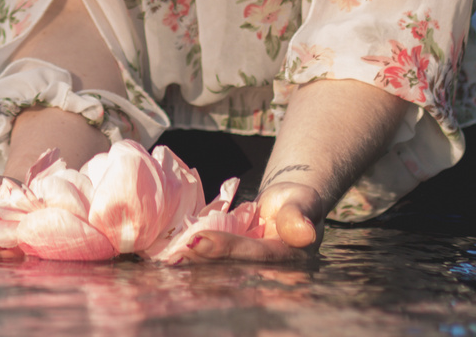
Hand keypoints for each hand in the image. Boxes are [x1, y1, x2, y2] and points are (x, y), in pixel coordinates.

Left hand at [167, 181, 324, 263]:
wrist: (287, 206)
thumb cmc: (297, 201)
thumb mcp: (303, 201)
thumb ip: (299, 215)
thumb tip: (305, 232)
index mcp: (289, 262)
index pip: (256, 256)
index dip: (228, 249)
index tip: (201, 240)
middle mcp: (270, 275)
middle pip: (233, 268)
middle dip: (204, 260)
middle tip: (176, 249)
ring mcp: (251, 273)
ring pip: (221, 271)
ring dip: (194, 264)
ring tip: (170, 255)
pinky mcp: (235, 268)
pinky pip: (215, 265)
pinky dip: (194, 261)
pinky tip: (173, 256)